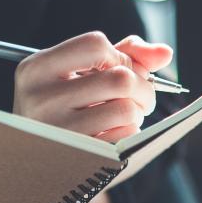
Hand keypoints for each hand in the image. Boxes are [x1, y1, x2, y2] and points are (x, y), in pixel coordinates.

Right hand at [13, 32, 173, 141]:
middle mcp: (40, 98)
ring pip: (126, 109)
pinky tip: (115, 132)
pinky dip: (130, 131)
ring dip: (137, 111)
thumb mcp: (82, 73)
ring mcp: (57, 131)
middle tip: (142, 96)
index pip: (95, 44)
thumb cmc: (66, 105)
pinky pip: (125, 137)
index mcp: (36, 69)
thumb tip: (164, 52)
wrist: (40, 157)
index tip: (121, 69)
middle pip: (120, 78)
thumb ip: (125, 53)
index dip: (120, 56)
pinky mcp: (78, 157)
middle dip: (143, 86)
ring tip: (126, 114)